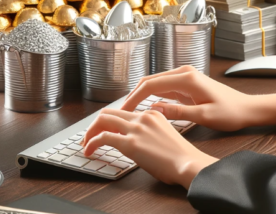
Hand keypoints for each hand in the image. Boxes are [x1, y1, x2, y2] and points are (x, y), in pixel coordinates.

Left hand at [81, 108, 216, 187]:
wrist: (189, 164)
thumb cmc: (181, 157)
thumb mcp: (165, 136)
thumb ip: (149, 133)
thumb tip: (134, 142)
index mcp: (152, 114)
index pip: (123, 112)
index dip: (109, 122)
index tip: (103, 131)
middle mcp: (143, 117)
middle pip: (109, 112)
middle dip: (95, 124)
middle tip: (89, 136)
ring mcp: (136, 128)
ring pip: (102, 120)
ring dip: (90, 132)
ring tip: (86, 144)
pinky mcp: (130, 143)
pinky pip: (103, 137)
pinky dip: (92, 143)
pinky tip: (89, 151)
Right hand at [120, 66, 255, 131]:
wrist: (246, 108)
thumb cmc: (229, 113)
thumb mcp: (203, 116)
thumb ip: (178, 112)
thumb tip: (155, 109)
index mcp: (187, 79)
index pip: (151, 84)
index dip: (134, 97)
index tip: (123, 110)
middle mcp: (184, 73)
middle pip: (150, 81)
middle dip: (133, 95)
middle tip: (120, 111)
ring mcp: (185, 76)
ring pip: (155, 83)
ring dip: (141, 95)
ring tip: (128, 111)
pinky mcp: (187, 83)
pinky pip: (164, 88)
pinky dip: (152, 96)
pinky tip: (145, 107)